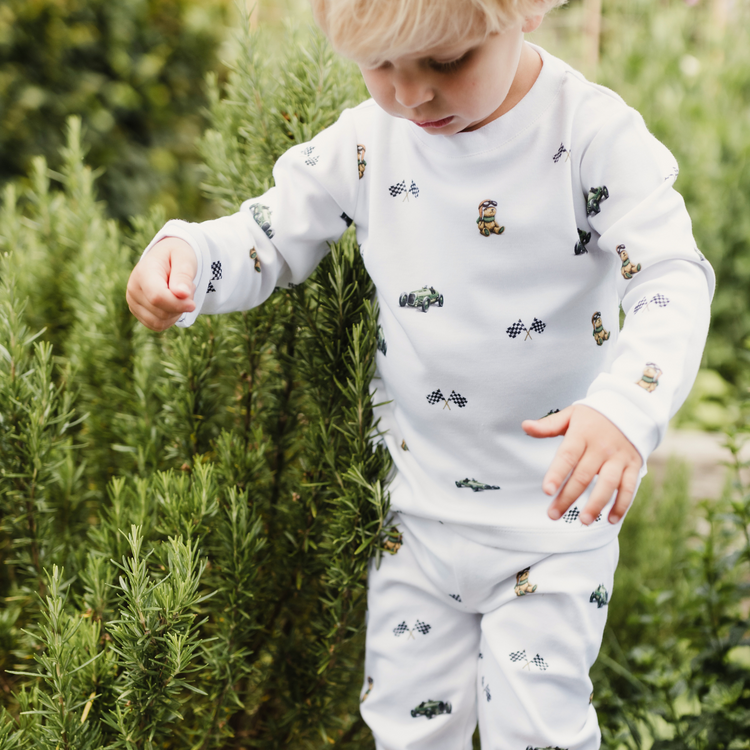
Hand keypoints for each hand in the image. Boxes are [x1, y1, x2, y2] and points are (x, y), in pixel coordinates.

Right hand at [126, 237, 197, 330]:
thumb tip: (182, 294)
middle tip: (187, 288)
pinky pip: (158, 325)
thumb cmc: (177, 256)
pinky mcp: (138, 312)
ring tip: (179, 293)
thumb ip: (183, 275)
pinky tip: (173, 302)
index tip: (193, 304)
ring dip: (177, 313)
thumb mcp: (184, 258)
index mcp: (143, 272)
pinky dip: (171, 318)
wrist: (166, 257)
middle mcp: (133, 288)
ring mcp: (133, 302)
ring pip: (160, 322)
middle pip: (161, 312)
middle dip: (181, 305)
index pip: (157, 297)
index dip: (177, 304)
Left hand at [522, 405, 641, 524]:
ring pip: (608, 484)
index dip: (557, 473)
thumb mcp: (570, 415)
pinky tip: (611, 519)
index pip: (568, 456)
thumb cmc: (592, 416)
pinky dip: (622, 504)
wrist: (629, 408)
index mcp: (582, 434)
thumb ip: (548, 425)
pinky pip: (629, 487)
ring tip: (583, 521)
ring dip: (596, 504)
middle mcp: (601, 447)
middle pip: (584, 475)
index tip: (547, 491)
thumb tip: (525, 426)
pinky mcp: (633, 465)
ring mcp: (619, 457)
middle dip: (568, 497)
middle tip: (553, 515)